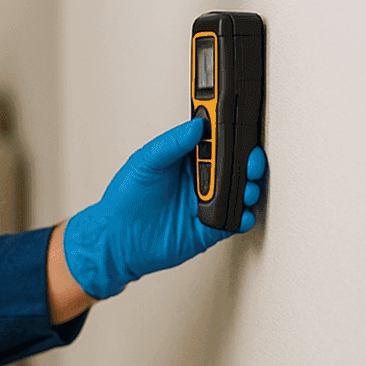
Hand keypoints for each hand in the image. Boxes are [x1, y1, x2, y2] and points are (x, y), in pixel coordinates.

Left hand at [63, 118, 265, 298]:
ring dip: (249, 188)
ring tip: (246, 187)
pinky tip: (240, 212)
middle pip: (233, 166)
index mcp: (184, 160)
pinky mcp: (210, 228)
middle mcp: (198, 180)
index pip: (214, 142)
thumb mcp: (144, 161)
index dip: (228, 134)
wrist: (117, 240)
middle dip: (247, 162)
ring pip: (239, 192)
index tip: (237, 128)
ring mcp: (205, 204)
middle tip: (249, 161)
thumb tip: (196, 125)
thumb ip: (171, 143)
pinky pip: (234, 221)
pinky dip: (243, 217)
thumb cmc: (124, 200)